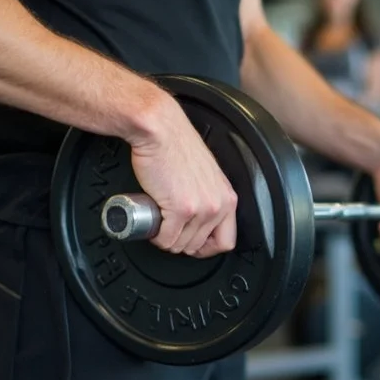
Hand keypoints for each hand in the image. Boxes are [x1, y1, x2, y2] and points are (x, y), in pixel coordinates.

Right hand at [127, 88, 237, 257]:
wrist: (161, 131)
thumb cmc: (177, 146)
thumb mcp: (206, 175)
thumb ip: (208, 196)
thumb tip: (198, 218)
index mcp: (227, 197)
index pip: (226, 241)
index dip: (205, 248)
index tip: (191, 243)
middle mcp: (218, 205)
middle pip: (199, 246)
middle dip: (180, 242)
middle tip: (168, 229)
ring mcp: (201, 209)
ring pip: (181, 245)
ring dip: (166, 239)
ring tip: (159, 223)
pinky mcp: (180, 210)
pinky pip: (166, 239)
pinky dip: (156, 236)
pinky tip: (153, 224)